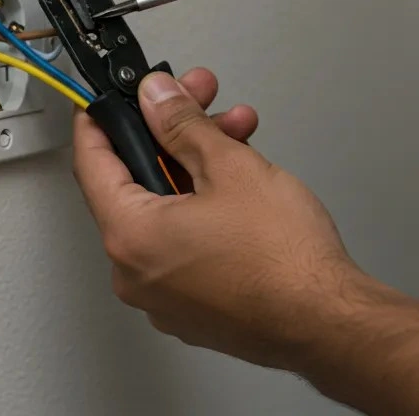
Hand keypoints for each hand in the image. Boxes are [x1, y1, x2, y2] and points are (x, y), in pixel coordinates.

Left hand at [73, 68, 366, 368]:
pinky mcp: (195, 307)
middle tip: (199, 101)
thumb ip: (182, 125)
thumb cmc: (283, 261)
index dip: (100, 120)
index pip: (92, 163)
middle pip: (137, 184)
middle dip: (173, 135)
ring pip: (167, 212)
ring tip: (240, 139)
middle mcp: (135, 274)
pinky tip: (241, 185)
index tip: (109, 97)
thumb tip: (157, 100)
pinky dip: (205, 209)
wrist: (326, 321)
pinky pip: (185, 244)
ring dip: (199, 167)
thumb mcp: (231, 167)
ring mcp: (164, 296)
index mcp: (130, 237)